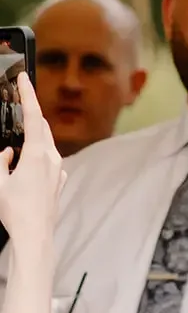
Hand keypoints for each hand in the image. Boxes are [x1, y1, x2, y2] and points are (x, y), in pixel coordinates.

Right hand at [0, 73, 64, 243]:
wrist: (35, 234)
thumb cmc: (16, 210)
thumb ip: (0, 162)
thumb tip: (6, 152)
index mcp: (37, 155)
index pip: (34, 118)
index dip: (28, 96)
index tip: (24, 78)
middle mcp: (52, 160)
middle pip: (42, 128)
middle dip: (31, 112)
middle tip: (20, 97)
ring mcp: (57, 171)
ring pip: (46, 143)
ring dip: (33, 133)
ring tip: (20, 128)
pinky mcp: (58, 181)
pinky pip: (47, 160)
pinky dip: (36, 152)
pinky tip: (25, 159)